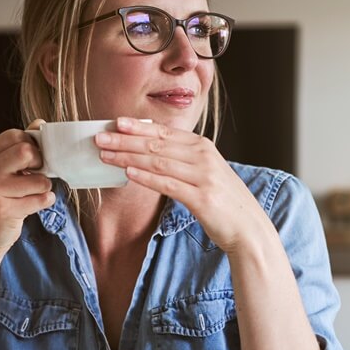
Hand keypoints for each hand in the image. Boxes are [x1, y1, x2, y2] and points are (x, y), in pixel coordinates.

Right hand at [0, 120, 53, 257]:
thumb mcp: (2, 170)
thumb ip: (20, 147)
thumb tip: (40, 124)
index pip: (18, 135)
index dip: (32, 146)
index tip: (31, 160)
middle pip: (27, 151)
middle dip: (40, 164)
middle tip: (34, 175)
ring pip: (40, 180)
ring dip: (44, 188)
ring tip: (31, 194)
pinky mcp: (5, 211)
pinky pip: (41, 200)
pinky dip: (44, 202)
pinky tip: (30, 206)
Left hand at [95, 117, 269, 253]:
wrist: (249, 227)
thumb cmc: (223, 201)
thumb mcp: (204, 172)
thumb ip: (182, 160)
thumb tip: (148, 153)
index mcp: (203, 147)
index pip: (164, 132)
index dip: (138, 127)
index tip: (115, 122)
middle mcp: (203, 157)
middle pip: (157, 144)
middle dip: (125, 140)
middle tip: (100, 137)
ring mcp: (204, 176)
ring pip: (158, 162)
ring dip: (128, 157)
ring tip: (105, 155)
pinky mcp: (202, 198)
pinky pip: (168, 184)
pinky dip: (146, 177)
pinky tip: (128, 173)